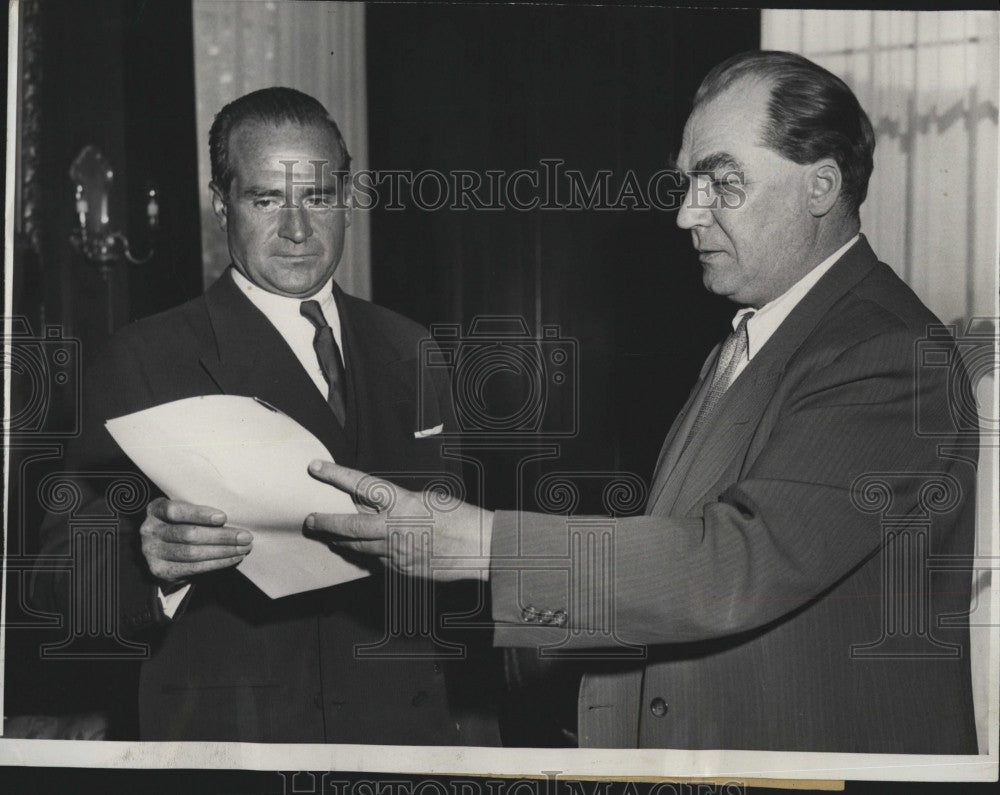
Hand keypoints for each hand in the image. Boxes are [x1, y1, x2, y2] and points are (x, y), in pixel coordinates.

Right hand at [140, 498, 251, 585]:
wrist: (163, 548)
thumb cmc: (181, 523)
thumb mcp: (184, 512)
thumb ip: (199, 512)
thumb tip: (235, 517)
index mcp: (155, 510)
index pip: (175, 511)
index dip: (199, 514)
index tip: (224, 517)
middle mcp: (149, 530)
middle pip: (188, 534)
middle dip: (221, 536)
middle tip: (245, 536)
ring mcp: (152, 552)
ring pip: (192, 553)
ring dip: (223, 551)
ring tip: (243, 548)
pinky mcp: (160, 570)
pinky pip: (193, 568)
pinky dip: (217, 563)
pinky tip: (232, 558)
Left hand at [304, 460, 492, 581]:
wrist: (481, 547)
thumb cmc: (459, 517)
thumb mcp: (425, 498)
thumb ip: (396, 503)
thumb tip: (373, 506)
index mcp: (401, 503)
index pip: (360, 485)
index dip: (335, 475)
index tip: (315, 468)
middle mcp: (394, 528)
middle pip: (348, 526)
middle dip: (324, 522)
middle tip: (309, 520)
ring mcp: (396, 552)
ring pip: (359, 548)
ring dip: (344, 541)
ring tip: (333, 536)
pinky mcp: (402, 570)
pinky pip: (378, 562)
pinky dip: (371, 554)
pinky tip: (368, 550)